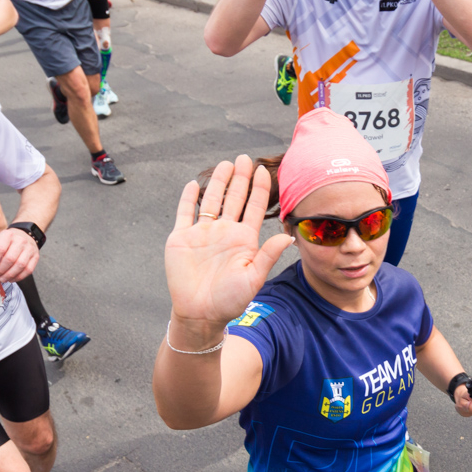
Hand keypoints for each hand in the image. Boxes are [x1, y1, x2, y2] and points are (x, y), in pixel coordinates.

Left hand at [0, 225, 39, 282]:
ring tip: (2, 278)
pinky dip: (18, 277)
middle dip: (0, 270)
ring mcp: (30, 249)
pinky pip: (28, 270)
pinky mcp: (35, 257)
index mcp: (8, 235)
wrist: (25, 235)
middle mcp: (20, 241)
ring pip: (20, 266)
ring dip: (9, 275)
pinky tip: (11, 278)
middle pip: (10, 259)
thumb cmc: (7, 241)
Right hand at [165, 156, 293, 330]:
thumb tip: (288, 237)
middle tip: (245, 158)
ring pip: (211, 200)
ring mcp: (203, 233)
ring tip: (226, 164)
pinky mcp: (182, 238)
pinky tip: (192, 184)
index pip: (254, 207)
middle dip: (240, 178)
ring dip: (218, 182)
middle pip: (234, 198)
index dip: (259, 189)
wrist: (201, 314)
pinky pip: (185, 213)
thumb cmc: (230, 301)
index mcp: (244, 239)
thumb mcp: (253, 278)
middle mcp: (225, 232)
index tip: (264, 170)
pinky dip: (188, 198)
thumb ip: (268, 255)